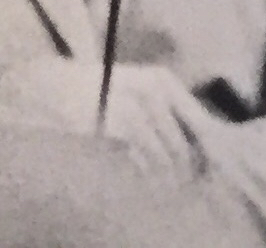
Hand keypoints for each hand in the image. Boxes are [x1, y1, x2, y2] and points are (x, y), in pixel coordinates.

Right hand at [0, 55, 207, 179]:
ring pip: (169, 152)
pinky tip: (142, 173)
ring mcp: (140, 104)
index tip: (206, 168)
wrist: (58, 87)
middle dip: (188, 167)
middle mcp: (156, 88)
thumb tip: (197, 149)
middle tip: (186, 183)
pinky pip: (147, 156)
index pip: (199, 118)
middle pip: (185, 140)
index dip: (207, 147)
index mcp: (163, 79)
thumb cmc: (99, 93)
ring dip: (170, 174)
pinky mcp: (124, 121)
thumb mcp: (137, 92)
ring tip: (168, 185)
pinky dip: (149, 170)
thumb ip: (165, 114)